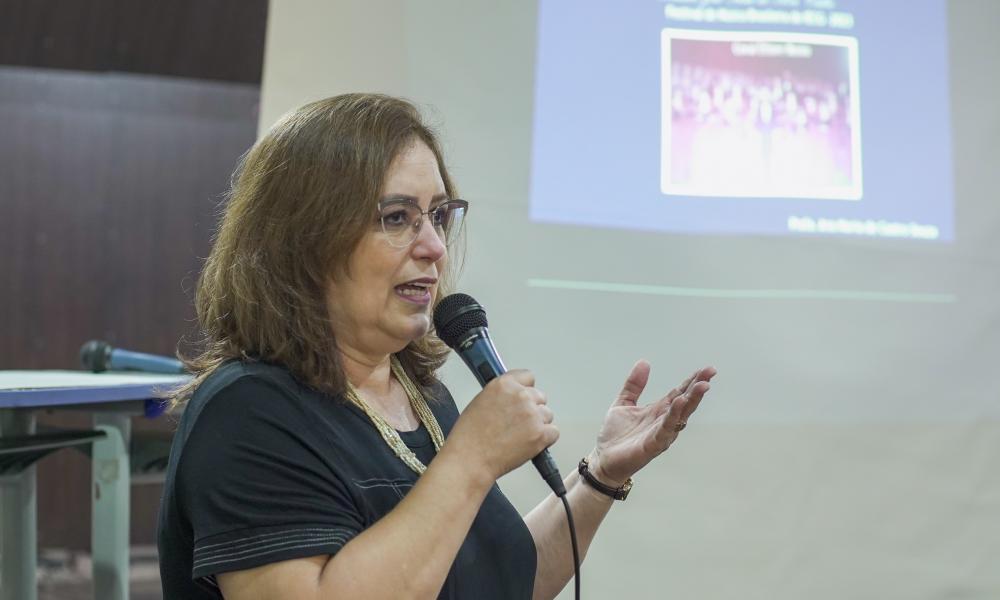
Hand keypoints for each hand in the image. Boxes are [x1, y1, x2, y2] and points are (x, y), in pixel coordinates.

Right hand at [448, 370, 558, 481]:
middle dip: (532, 408)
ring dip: (538, 424)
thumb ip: (502, 395)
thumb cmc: (470, 436)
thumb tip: (514, 398)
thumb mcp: (481, 401)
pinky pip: (553, 432)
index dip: (526, 388)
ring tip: (520, 436)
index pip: (528, 376)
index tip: (523, 397)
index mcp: (504, 384)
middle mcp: (521, 396)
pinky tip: (529, 443)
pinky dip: (545, 439)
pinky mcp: (540, 434)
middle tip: (518, 423)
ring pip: (547, 415)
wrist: (470, 459)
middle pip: (540, 397)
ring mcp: (532, 415)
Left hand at [588, 361, 715, 486]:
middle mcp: (664, 421)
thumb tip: (644, 362)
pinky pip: (666, 429)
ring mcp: (660, 433)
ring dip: (692, 400)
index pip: (679, 392)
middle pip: (685, 402)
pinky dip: (674, 416)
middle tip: (710, 373)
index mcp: (658, 410)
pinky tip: (679, 403)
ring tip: (702, 386)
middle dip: (698, 387)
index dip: (692, 381)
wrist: (603, 459)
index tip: (706, 369)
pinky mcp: (653, 445)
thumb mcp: (623, 403)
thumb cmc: (616, 435)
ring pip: (680, 415)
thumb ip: (634, 384)